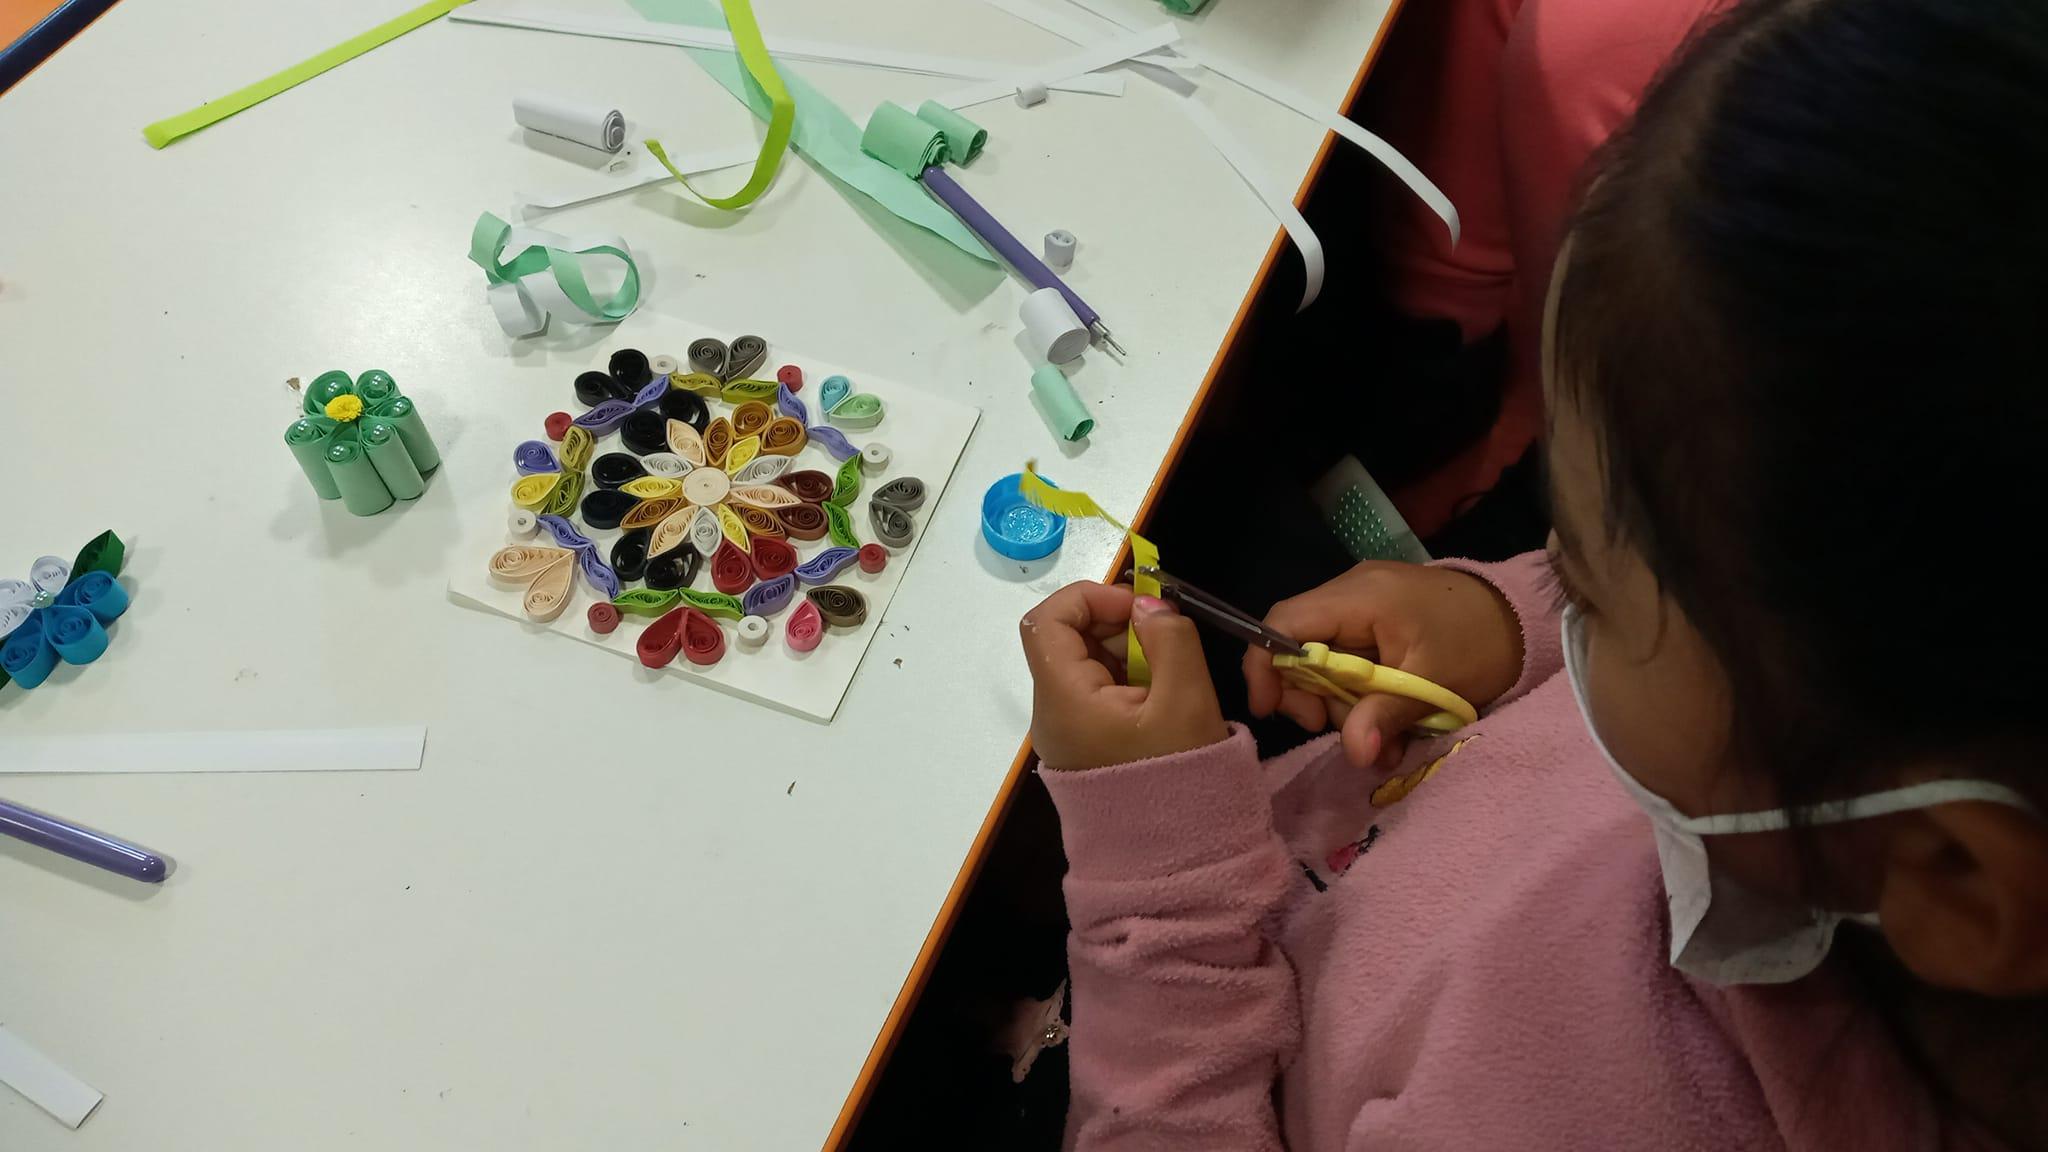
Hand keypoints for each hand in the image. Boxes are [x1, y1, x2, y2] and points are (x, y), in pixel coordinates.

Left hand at [1021, 581, 1229, 771]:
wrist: (1174, 856)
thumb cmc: (1178, 776)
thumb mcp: (1188, 700)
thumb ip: (1170, 638)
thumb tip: (1146, 604)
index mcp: (1063, 697)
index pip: (1045, 621)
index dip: (1087, 597)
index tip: (1136, 607)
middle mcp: (1051, 712)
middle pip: (1065, 640)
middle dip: (1114, 625)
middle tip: (1164, 640)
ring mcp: (1065, 731)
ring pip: (1083, 665)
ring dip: (1125, 652)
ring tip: (1168, 674)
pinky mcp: (1082, 745)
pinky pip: (1094, 693)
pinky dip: (1126, 679)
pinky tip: (1159, 697)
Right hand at [1243, 562, 1521, 770]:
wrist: (1524, 618)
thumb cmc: (1480, 642)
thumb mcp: (1434, 684)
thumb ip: (1386, 714)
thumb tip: (1354, 754)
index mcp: (1359, 597)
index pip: (1283, 622)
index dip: (1266, 666)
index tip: (1272, 710)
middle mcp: (1351, 593)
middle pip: (1297, 647)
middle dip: (1313, 696)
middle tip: (1338, 729)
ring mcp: (1363, 606)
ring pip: (1322, 661)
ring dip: (1344, 705)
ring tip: (1384, 737)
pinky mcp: (1375, 623)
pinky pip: (1348, 660)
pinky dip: (1361, 695)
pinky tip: (1389, 720)